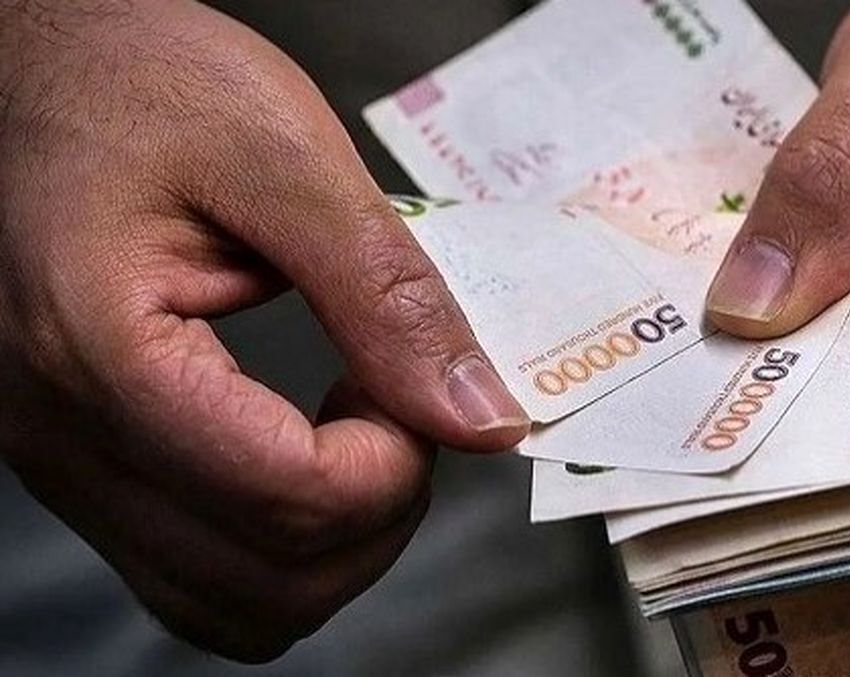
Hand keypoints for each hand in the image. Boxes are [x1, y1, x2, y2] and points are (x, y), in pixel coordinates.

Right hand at [0, 0, 527, 661]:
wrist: (41, 68)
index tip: (422, 386)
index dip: (398, 463)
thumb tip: (480, 416)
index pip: (290, 500)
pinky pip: (197, 576)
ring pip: (235, 607)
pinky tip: (302, 451)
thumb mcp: (283, 158)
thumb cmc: (142, 83)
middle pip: (272, 581)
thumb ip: (387, 295)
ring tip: (355, 424)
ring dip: (337, 543)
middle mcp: (64, 437)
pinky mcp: (85, 463)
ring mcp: (64, 462)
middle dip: (378, 510)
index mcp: (105, 354)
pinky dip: (281, 545)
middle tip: (398, 401)